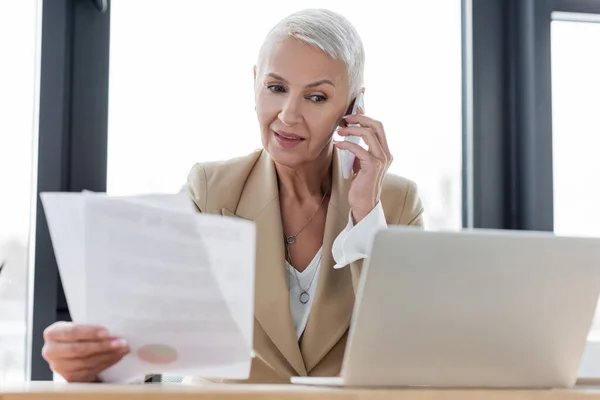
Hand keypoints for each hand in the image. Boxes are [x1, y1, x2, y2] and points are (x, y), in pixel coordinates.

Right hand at [42, 321, 129, 381]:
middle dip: (102, 346)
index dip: (90, 332)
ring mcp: (59, 366)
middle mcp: (51, 351)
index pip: (72, 332)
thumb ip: (90, 326)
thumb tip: (114, 325)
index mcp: (53, 333)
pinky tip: (116, 356)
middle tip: (120, 342)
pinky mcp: (69, 377)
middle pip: (78, 349)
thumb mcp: (79, 326)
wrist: (73, 351)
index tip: (107, 332)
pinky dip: (106, 363)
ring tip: (122, 348)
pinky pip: (90, 371)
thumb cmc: (79, 335)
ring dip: (107, 355)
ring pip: (86, 362)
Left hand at [334, 108, 391, 222]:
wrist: (364, 203)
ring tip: (340, 131)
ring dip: (352, 130)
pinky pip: (359, 148)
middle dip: (360, 118)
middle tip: (345, 118)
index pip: (378, 126)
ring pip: (369, 134)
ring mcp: (381, 159)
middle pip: (377, 125)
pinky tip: (338, 144)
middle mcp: (386, 153)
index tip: (354, 109)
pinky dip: (347, 144)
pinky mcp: (373, 166)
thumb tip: (350, 131)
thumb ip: (360, 147)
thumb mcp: (361, 162)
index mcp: (384, 151)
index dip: (366, 115)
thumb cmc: (361, 183)